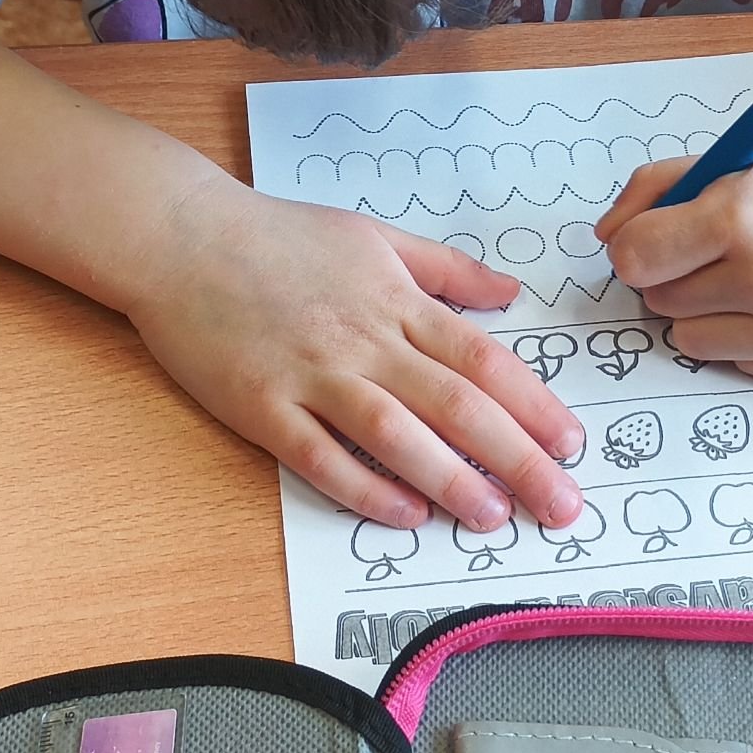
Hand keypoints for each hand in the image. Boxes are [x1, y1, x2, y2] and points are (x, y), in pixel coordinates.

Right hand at [124, 182, 584, 532]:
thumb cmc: (278, 235)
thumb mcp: (374, 235)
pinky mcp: (260, 405)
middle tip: (561, 505)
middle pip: (456, 404)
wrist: (179, 236)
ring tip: (494, 517)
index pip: (483, 359)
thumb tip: (510, 292)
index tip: (573, 444)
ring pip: (396, 435)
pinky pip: (320, 456)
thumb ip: (445, 269)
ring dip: (451, 480)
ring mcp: (311, 374)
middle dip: (518, 458)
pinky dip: (365, 488)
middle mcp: (362, 339)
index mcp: (394, 300)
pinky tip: (405, 514)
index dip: (534, 405)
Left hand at [596, 126, 752, 386]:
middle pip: (660, 303)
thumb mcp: (736, 158)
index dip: (641, 248)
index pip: (633, 260)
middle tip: (728, 251)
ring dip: (713, 314)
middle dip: (680, 276)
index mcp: (742, 216)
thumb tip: (606, 240)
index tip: (662, 239)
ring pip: (693, 342)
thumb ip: (657, 189)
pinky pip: (744, 367)